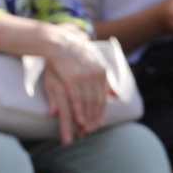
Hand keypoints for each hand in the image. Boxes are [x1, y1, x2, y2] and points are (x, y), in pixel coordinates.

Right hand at [35, 26, 110, 142]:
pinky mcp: (72, 78)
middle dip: (93, 119)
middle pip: (97, 103)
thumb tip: (115, 96)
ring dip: (87, 119)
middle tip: (89, 132)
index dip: (100, 113)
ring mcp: (85, 77)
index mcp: (102, 72)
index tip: (96, 124)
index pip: (103, 98)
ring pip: (89, 103)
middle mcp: (97, 75)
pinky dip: (80, 110)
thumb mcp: (90, 65)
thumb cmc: (70, 55)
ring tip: (84, 131)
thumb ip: (103, 82)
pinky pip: (78, 98)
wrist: (57, 41)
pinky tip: (80, 121)